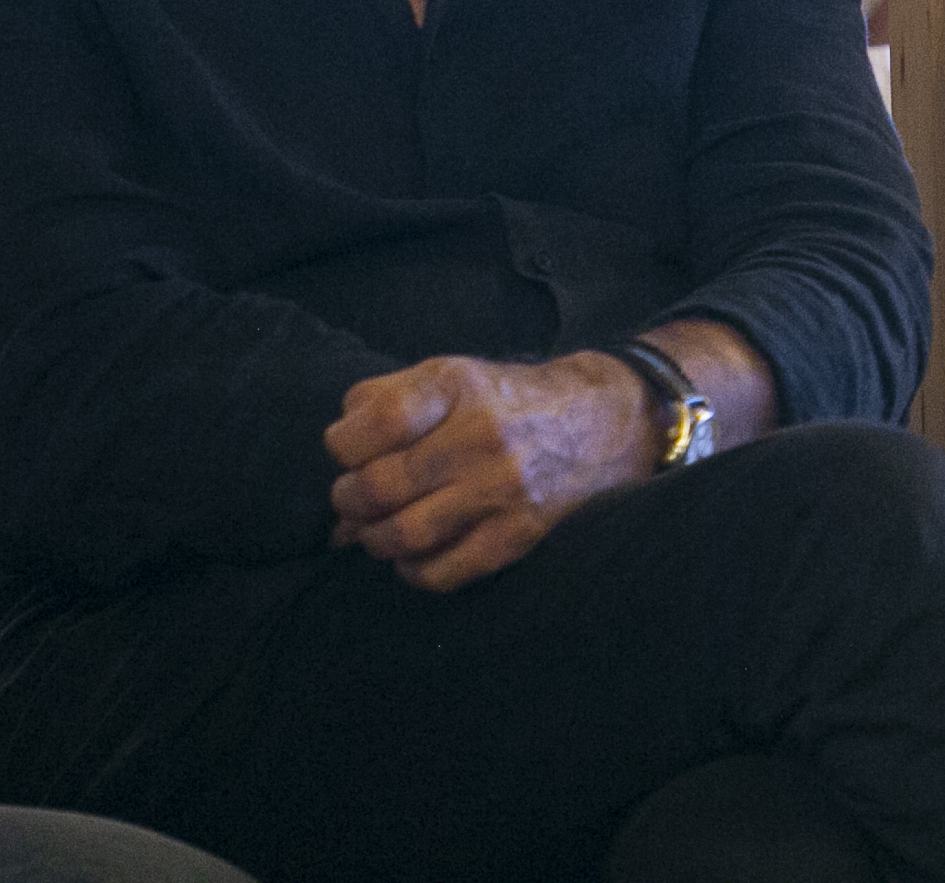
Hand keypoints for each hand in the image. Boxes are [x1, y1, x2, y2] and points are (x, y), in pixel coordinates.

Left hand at [323, 353, 649, 590]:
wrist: (605, 422)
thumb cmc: (506, 401)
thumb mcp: (450, 374)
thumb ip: (383, 399)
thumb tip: (339, 462)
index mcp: (458, 386)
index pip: (373, 423)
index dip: (344, 446)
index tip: (350, 452)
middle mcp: (482, 436)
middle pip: (378, 487)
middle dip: (349, 500)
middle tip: (355, 500)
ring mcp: (502, 490)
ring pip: (401, 536)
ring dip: (374, 539)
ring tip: (379, 527)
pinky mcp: (518, 536)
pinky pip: (440, 572)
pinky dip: (411, 569)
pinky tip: (415, 552)